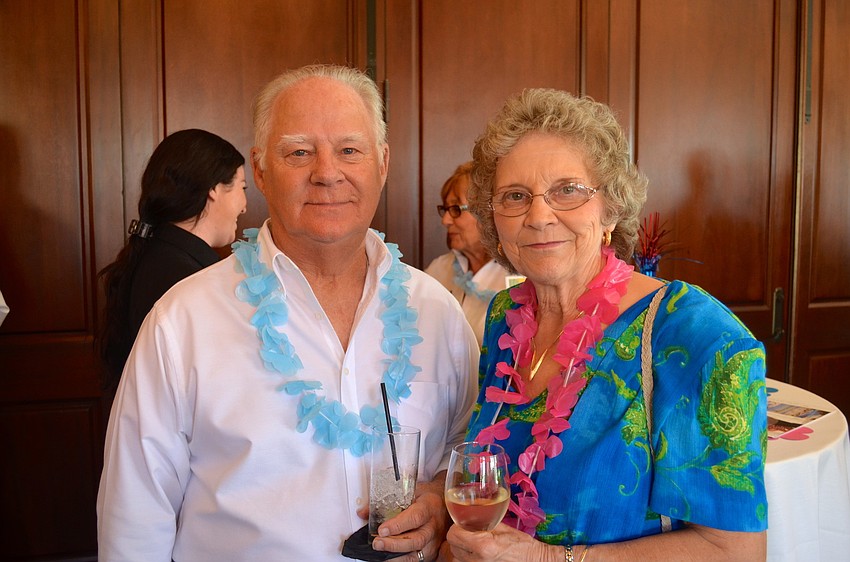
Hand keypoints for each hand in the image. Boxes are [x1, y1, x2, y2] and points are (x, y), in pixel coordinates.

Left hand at [371, 474, 449, 561]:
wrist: (446, 504)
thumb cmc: (427, 497)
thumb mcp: (410, 492)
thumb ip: (387, 501)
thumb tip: (363, 513)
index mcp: (429, 506)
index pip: (415, 517)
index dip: (397, 525)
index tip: (382, 529)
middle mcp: (434, 526)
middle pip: (416, 539)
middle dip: (394, 544)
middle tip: (377, 543)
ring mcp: (435, 541)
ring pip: (417, 553)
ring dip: (396, 555)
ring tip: (380, 553)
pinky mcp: (433, 552)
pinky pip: (417, 560)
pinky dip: (401, 560)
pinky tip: (388, 558)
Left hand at [444, 522, 559, 561]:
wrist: (533, 561)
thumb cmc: (522, 545)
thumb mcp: (503, 528)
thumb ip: (484, 521)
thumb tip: (470, 515)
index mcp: (483, 545)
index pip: (453, 534)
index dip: (457, 526)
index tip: (464, 523)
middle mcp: (477, 560)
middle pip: (452, 546)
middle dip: (459, 537)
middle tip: (470, 532)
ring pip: (456, 557)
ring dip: (461, 550)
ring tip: (474, 544)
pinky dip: (467, 558)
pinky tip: (477, 554)